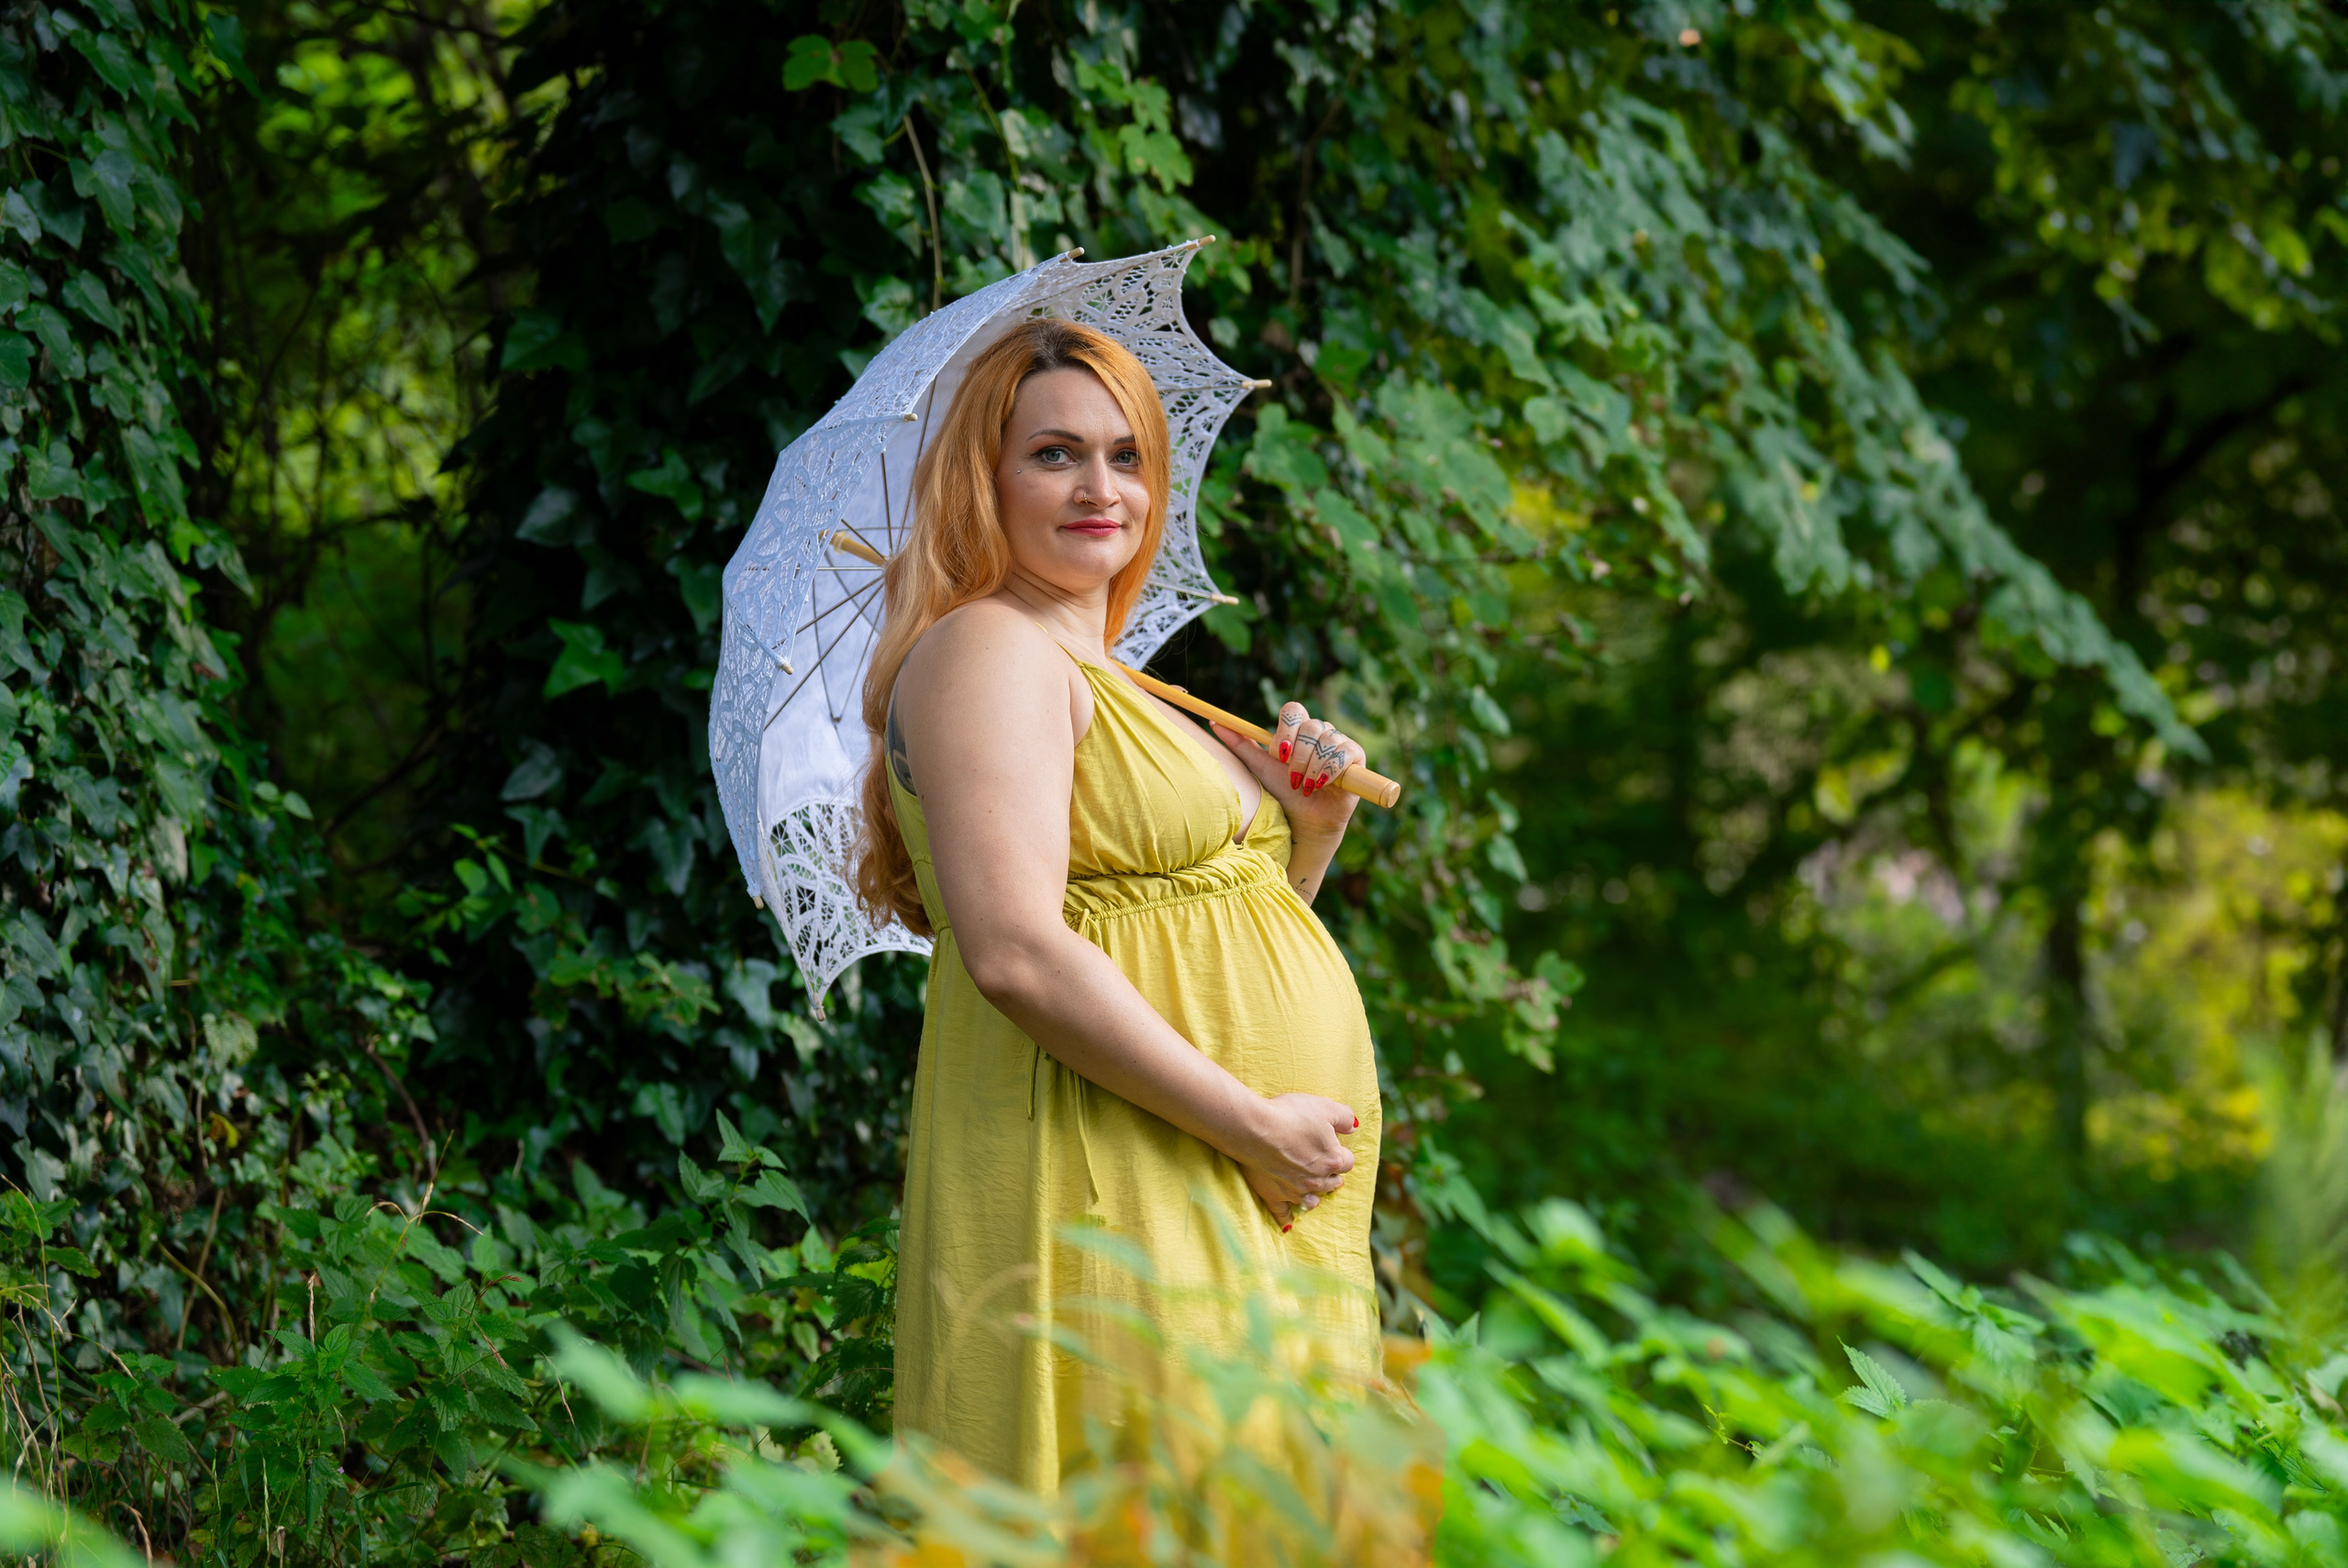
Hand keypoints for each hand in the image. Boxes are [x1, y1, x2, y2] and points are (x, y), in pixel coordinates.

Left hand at [1211, 701, 1364, 843]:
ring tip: (1305, 786)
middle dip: (1299, 755)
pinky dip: (1330, 769)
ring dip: (1312, 767)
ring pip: (1326, 739)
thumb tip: (1214, 722)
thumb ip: (1240, 744)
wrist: (1304, 821)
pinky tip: (1321, 784)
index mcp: (1299, 731)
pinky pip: (1345, 751)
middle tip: (1292, 776)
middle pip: (1311, 725)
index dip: (1286, 730)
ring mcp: (1340, 743)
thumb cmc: (1283, 794)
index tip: (1278, 754)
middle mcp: (1320, 732)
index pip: (1293, 710)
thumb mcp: (1260, 767)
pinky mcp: (1357, 756)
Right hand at [1234, 1092, 1357, 1228]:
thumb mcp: (1324, 1107)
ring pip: (1312, 1200)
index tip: (1333, 1146)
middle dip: (1330, 1174)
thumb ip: (1344, 1117)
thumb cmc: (1290, 1115)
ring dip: (1314, 1194)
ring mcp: (1295, 1191)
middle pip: (1332, 1182)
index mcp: (1332, 1159)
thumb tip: (1353, 1126)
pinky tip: (1288, 1225)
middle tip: (1323, 1166)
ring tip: (1310, 1187)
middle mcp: (1317, 1180)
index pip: (1347, 1162)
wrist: (1254, 1128)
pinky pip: (1283, 1214)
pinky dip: (1287, 1220)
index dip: (1341, 1153)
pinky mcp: (1273, 1195)